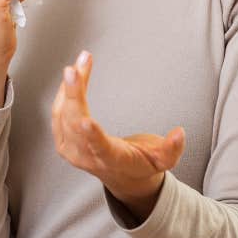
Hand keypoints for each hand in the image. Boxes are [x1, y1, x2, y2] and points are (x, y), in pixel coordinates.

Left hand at [51, 51, 184, 222]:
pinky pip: (58, 112)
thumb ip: (171, 150)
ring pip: (63, 115)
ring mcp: (71, 149)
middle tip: (75, 69)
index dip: (92, 135)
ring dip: (69, 87)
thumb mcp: (162, 161)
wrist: (122, 176)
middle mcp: (86, 156)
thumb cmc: (141, 164)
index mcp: (111, 160)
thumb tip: (179, 134)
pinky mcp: (63, 139)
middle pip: (75, 125)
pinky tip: (74, 73)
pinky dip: (64, 91)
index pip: (99, 148)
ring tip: (81, 62)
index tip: (86, 120)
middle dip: (74, 95)